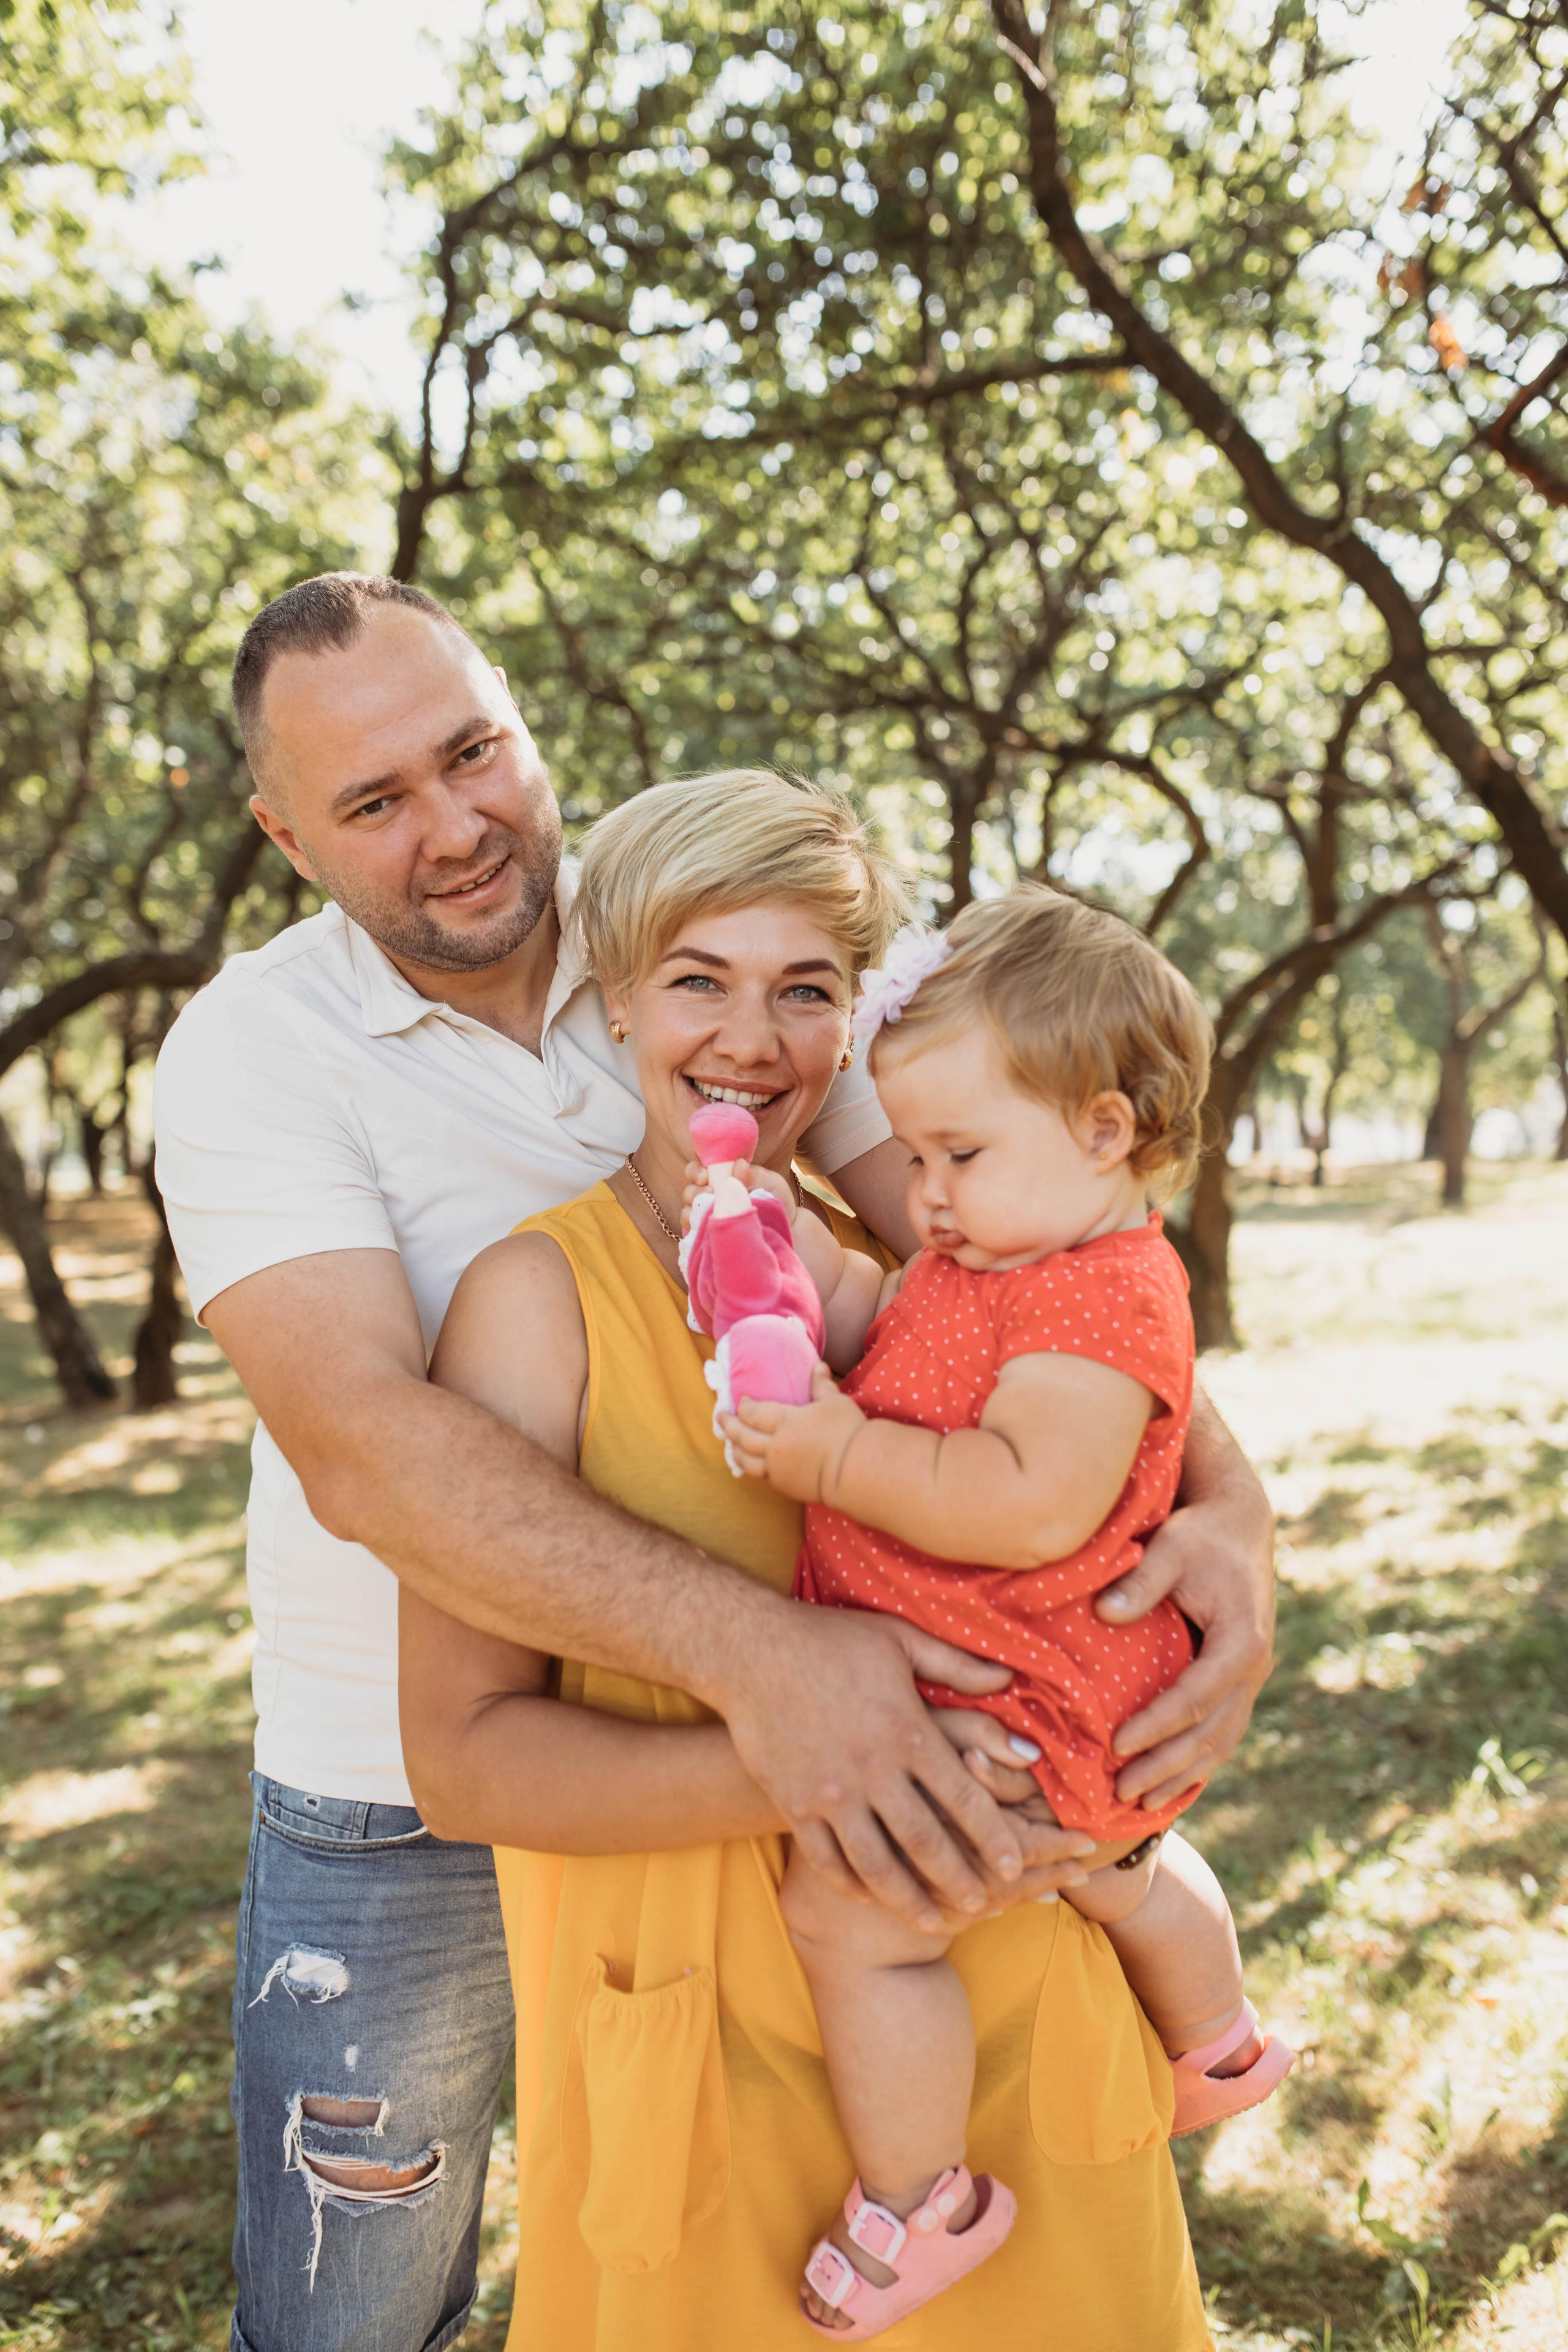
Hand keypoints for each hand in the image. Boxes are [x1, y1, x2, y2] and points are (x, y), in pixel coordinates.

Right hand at [680, 1155, 794, 1232]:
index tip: (704, 1176)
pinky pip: (693, 1232)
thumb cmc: (776, 1198)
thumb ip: (754, 1174)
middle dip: (694, 1191)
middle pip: (689, 1190)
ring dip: (691, 1211)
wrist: (786, 1227)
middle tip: (708, 1194)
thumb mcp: (770, 1182)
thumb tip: (739, 1165)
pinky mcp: (708, 1235)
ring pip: (687, 1211)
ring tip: (709, 1213)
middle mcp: (709, 1195)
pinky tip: (704, 1230)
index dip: (695, 1171)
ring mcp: (707, 1216)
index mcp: (720, 1177)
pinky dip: (694, 1230)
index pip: (698, 1170)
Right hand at [716, 1605, 1082, 1930]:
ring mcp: (830, 1794)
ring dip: (909, 1899)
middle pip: (927, 1843)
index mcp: (908, 1732)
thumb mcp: (899, 1639)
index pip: (964, 1798)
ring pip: (877, 1865)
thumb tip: (1008, 1681)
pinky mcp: (793, 1805)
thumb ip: (956, 1665)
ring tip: (933, 1920)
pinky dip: (851, 1885)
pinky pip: (827, 1859)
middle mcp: (873, 1771)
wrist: (749, 1649)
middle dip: (960, 1881)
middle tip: (982, 1906)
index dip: (993, 1838)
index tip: (1013, 1867)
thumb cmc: (829, 1639)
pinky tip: (870, 1895)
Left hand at [721, 1363, 863, 1501]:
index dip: (744, 1406)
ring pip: (746, 1460)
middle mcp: (775, 1446)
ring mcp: (778, 1468)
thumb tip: (817, 1365)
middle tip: (719, 1416)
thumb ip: (821, 1385)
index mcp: (785, 1422)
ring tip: (730, 1443)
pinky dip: (751, 1467)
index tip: (742, 1399)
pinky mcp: (785, 1485)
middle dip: (728, 1425)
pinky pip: (761, 1476)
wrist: (856, 1469)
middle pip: (742, 1436)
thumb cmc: (847, 1431)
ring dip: (735, 1450)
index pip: (753, 1413)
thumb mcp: (835, 1402)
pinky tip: (750, 1463)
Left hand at [1097, 1395, 1274, 1810]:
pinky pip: (1221, 1732)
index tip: (1116, 1745)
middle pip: (1210, 1732)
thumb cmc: (1202, 1535)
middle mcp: (1253, 1669)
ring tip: (1140, 1802)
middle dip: (1166, 1765)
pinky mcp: (1240, 1682)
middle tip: (1121, 1791)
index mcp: (1242, 1642)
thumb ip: (1141, 1580)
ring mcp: (1251, 1680)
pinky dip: (1197, 1762)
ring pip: (1220, 1741)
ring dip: (1182, 1774)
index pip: (1195, 1697)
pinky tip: (1171, 1787)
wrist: (1239, 1524)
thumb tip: (1103, 1612)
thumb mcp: (1172, 1547)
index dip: (1157, 1725)